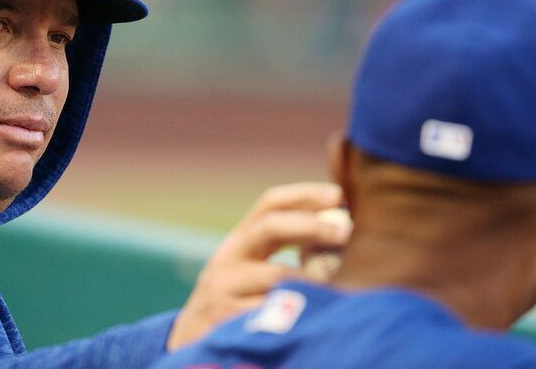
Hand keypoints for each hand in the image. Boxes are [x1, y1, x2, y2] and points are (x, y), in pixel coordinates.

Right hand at [167, 181, 349, 350]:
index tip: (339, 195)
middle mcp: (228, 258)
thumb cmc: (237, 300)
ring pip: (276, 275)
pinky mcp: (225, 319)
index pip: (270, 203)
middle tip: (346, 232)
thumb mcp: (252, 267)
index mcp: (240, 240)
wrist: (190, 341)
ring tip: (338, 284)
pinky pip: (270, 312)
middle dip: (311, 226)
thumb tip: (341, 228)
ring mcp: (223, 288)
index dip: (305, 195)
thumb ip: (286, 246)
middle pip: (270, 227)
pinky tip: (314, 315)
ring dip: (312, 277)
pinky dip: (296, 312)